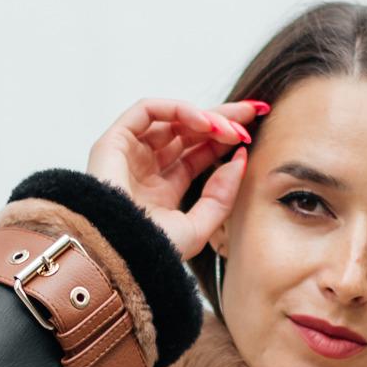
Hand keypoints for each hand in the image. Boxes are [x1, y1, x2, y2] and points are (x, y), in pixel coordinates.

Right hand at [86, 97, 264, 262]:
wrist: (118, 256)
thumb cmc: (152, 251)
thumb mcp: (198, 227)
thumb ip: (221, 196)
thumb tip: (240, 159)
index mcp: (163, 190)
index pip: (199, 154)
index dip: (225, 140)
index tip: (253, 133)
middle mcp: (146, 168)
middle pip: (189, 132)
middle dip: (222, 120)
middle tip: (252, 113)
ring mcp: (129, 153)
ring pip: (173, 119)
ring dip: (206, 117)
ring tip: (230, 129)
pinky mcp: (113, 141)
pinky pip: (148, 110)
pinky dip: (178, 110)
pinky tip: (204, 123)